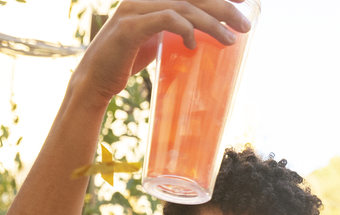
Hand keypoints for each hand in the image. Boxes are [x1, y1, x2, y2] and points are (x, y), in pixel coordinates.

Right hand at [73, 0, 250, 103]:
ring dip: (211, 22)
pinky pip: (165, 20)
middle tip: (246, 24)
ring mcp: (135, 10)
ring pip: (183, 6)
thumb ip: (172, 32)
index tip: (243, 1)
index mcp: (149, 0)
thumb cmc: (123, 62)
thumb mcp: (153, 41)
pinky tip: (193, 44)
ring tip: (231, 39)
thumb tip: (199, 35)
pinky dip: (184, 29)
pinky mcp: (130, 28)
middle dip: (223, 7)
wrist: (93, 82)